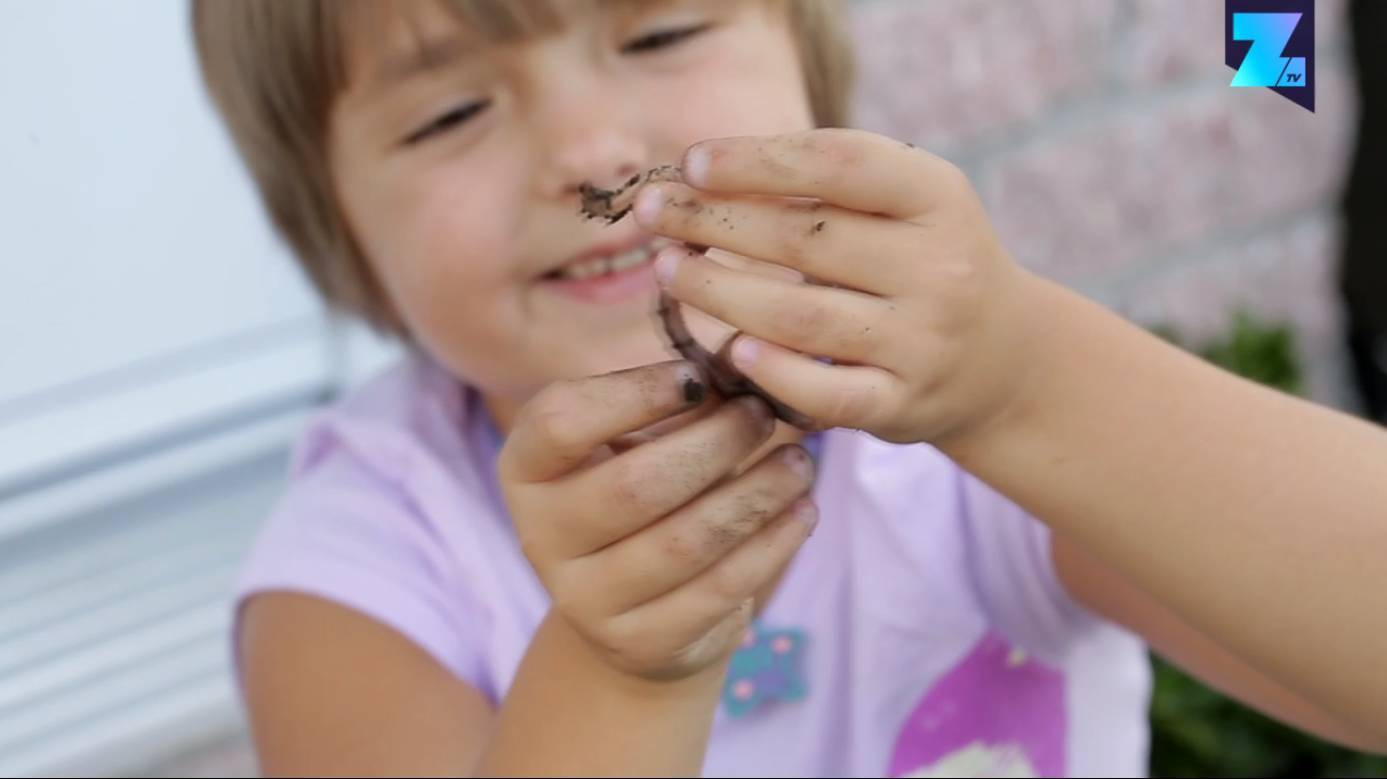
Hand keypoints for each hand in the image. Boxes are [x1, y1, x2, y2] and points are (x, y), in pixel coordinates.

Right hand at [497, 361, 816, 680]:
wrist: (636, 608)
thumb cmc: (642, 489)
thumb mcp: (636, 438)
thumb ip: (674, 398)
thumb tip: (744, 359)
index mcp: (526, 468)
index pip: (562, 421)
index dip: (634, 392)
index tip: (700, 375)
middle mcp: (539, 535)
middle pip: (635, 484)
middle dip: (715, 443)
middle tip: (764, 414)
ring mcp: (582, 598)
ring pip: (685, 541)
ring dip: (756, 495)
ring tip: (799, 463)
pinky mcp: (636, 642)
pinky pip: (717, 591)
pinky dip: (771, 546)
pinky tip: (802, 513)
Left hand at [633, 128, 1041, 444]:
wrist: (1004, 359)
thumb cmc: (923, 262)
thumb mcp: (903, 207)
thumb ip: (825, 187)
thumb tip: (703, 175)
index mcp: (939, 198)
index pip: (840, 164)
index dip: (759, 161)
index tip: (692, 163)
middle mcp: (940, 267)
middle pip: (807, 240)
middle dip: (716, 223)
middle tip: (655, 215)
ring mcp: (924, 342)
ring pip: (802, 317)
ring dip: (720, 292)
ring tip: (668, 270)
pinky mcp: (903, 405)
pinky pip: (826, 392)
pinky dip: (773, 370)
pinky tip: (728, 348)